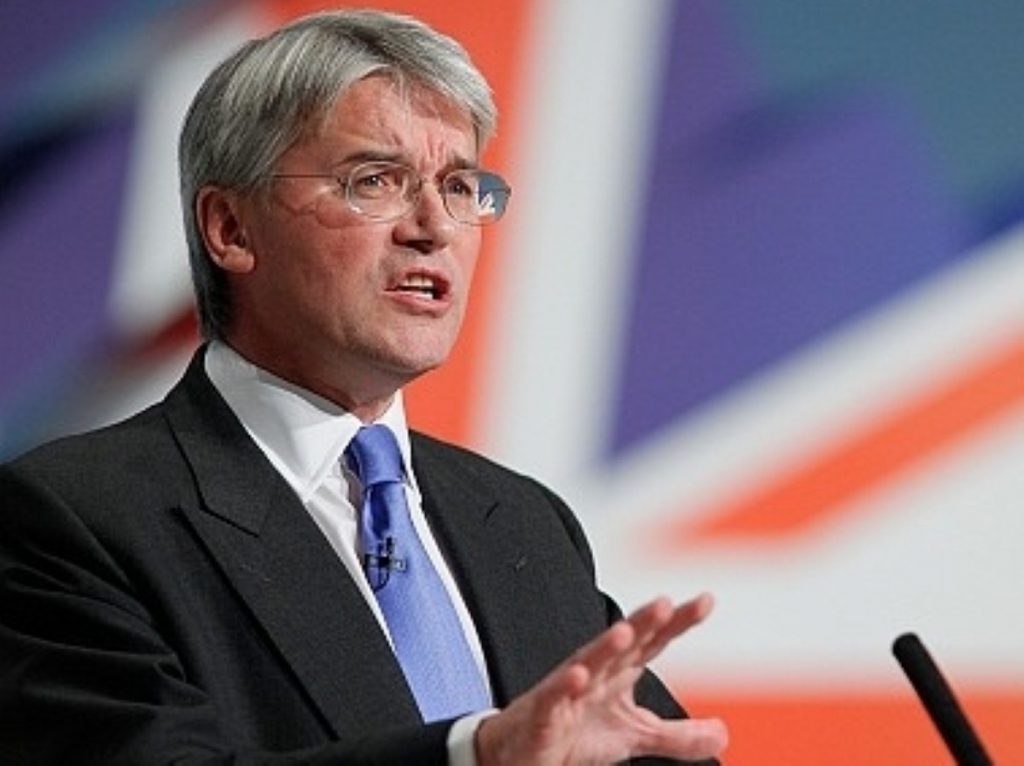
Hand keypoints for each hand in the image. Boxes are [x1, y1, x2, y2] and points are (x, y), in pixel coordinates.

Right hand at [475, 593, 726, 765]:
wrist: (523, 752)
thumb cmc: (574, 732)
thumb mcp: (634, 735)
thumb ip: (677, 735)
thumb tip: (721, 734)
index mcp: (618, 673)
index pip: (653, 641)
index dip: (677, 622)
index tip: (705, 601)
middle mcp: (594, 673)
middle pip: (622, 643)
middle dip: (641, 622)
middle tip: (664, 604)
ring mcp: (567, 692)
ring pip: (586, 663)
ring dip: (604, 647)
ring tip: (625, 632)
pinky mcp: (543, 715)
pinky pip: (552, 698)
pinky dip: (563, 686)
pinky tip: (577, 676)